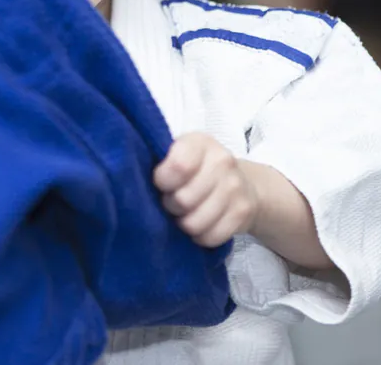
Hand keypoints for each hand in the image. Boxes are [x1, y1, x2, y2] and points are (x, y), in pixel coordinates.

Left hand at [153, 132, 259, 247]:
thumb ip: (161, 163)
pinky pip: (211, 237)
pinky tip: (202, 224)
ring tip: (187, 214)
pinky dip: (201, 237)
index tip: (162, 184)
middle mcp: (222, 160)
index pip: (178, 166)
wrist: (243, 183)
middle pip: (183, 200)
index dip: (164, 181)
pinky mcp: (243, 212)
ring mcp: (235, 187)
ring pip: (195, 223)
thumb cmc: (197, 170)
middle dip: (172, 206)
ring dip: (185, 224)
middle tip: (174, 202)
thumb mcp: (179, 155)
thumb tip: (137, 184)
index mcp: (200, 142)